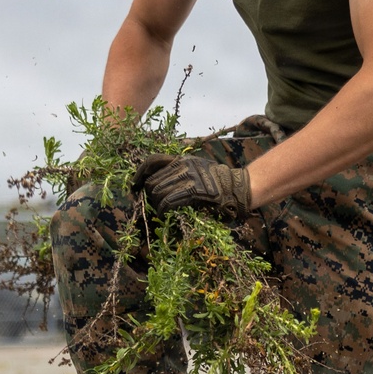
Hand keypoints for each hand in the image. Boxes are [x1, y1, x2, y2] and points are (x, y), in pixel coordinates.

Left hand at [133, 153, 251, 221]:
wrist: (238, 187)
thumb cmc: (218, 182)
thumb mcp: (197, 168)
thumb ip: (179, 171)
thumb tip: (157, 182)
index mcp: (182, 159)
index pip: (152, 162)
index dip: (139, 174)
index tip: (134, 185)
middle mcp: (183, 165)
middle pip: (153, 180)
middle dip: (150, 194)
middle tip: (153, 204)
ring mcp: (188, 177)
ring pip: (158, 191)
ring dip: (156, 204)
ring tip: (160, 210)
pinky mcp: (193, 191)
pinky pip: (169, 200)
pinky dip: (163, 209)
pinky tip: (163, 214)